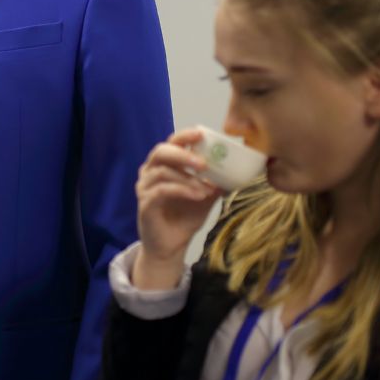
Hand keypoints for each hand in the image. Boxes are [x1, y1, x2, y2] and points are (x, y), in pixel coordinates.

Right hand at [133, 128, 222, 289]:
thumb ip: (214, 182)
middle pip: (160, 152)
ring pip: (162, 172)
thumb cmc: (184, 217)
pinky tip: (197, 196)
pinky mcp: (144, 204)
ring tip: (206, 188)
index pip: (170, 143)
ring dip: (187, 178)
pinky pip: (162, 191)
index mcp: (163, 165)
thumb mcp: (204, 197)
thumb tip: (235, 171)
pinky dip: (182, 190)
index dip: (184, 136)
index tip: (201, 134)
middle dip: (183, 154)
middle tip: (204, 163)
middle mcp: (149, 172)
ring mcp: (144, 188)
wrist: (171, 246)